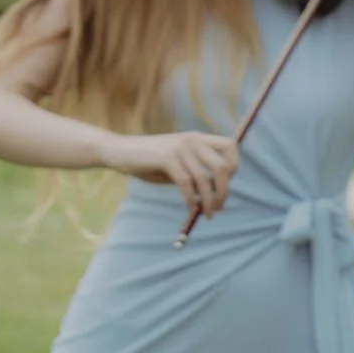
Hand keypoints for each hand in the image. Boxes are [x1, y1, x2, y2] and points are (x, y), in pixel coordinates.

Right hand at [102, 130, 237, 219]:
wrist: (118, 151)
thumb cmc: (148, 161)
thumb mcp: (176, 165)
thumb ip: (195, 175)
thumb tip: (216, 198)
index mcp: (197, 138)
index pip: (231, 146)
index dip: (234, 166)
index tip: (226, 184)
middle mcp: (192, 140)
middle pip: (222, 167)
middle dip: (224, 191)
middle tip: (219, 208)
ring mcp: (179, 148)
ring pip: (204, 179)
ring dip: (209, 200)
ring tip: (206, 214)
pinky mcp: (166, 158)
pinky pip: (186, 183)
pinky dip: (191, 198)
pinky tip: (189, 207)